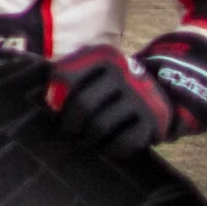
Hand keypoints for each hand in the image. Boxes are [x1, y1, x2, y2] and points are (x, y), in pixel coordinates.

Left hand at [44, 45, 173, 158]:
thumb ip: (66, 78)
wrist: (160, 89)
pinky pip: (123, 143)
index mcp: (102, 56)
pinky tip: (107, 145)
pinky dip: (110, 150)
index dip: (54, 97)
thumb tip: (47, 101)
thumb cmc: (110, 85)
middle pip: (83, 104)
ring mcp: (140, 95)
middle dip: (70, 124)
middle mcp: (123, 71)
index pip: (64, 76)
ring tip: (86, 139)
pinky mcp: (153, 119)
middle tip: (68, 132)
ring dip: (88, 139)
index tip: (55, 107)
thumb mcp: (92, 70)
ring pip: (100, 127)